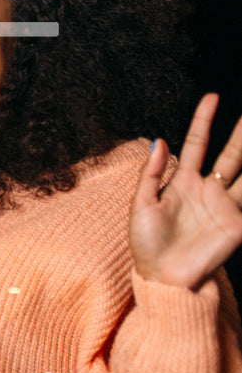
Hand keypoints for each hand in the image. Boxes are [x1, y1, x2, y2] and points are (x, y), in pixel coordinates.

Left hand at [130, 93, 241, 289]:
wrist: (161, 276)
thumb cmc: (146, 242)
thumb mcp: (141, 203)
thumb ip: (151, 173)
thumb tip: (159, 140)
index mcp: (183, 181)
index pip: (197, 143)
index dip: (205, 120)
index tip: (213, 96)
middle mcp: (209, 190)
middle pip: (232, 154)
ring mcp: (226, 206)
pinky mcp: (238, 225)